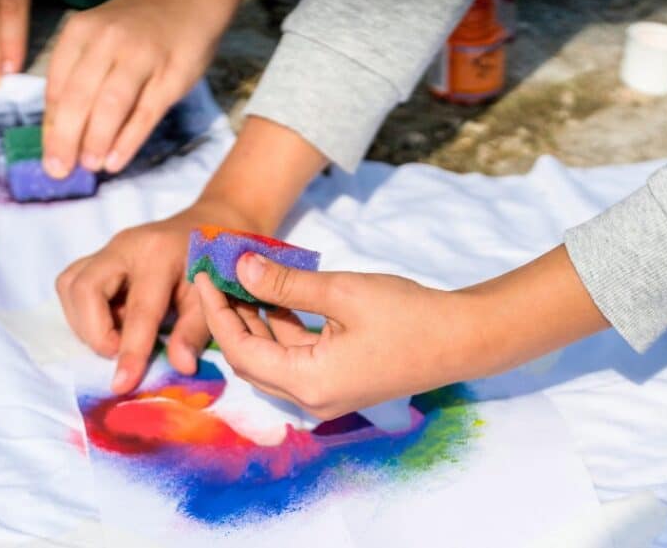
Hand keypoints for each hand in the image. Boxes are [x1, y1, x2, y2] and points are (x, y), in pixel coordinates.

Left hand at [41, 0, 246, 177]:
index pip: (58, 86)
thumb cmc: (141, 25)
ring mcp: (141, 58)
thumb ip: (83, 74)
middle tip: (59, 170)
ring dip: (96, 141)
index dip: (52, 126)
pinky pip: (145, 113)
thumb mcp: (101, 36)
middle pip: (79, 98)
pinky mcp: (172, 76)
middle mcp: (107, 42)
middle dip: (65, 140)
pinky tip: (116, 161)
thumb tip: (66, 129)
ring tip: (89, 167)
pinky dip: (128, 141)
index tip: (49, 155)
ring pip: (110, 106)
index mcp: (81, 32)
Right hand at [56, 202, 259, 393]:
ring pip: (70, 285)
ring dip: (85, 321)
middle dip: (94, 332)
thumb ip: (196, 331)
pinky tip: (111, 321)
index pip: (138, 309)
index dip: (130, 350)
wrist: (214, 224)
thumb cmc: (219, 263)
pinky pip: (73, 283)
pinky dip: (84, 310)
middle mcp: (125, 245)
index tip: (122, 384)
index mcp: (160, 254)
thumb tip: (181, 367)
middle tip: (118, 351)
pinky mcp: (99, 255)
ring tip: (116, 336)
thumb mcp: (217, 296)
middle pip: (83, 289)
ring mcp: (108, 247)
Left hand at [196, 245, 611, 419]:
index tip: (203, 272)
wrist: (463, 339)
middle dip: (231, 315)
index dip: (217, 310)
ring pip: (273, 357)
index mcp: (308, 382)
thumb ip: (287, 284)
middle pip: (252, 359)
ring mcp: (326, 394)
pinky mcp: (339, 382)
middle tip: (217, 272)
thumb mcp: (343, 292)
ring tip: (242, 276)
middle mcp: (311, 398)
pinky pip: (297, 356)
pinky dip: (282, 327)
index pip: (242, 349)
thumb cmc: (409, 315)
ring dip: (256, 319)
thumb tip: (241, 267)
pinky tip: (275, 294)